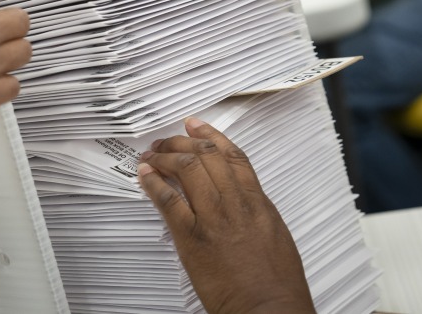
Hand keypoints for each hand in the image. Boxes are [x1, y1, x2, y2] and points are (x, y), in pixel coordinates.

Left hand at [139, 118, 315, 313]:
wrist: (268, 309)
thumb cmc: (276, 282)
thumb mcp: (274, 234)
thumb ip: (255, 210)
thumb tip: (240, 197)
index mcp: (257, 202)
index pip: (232, 156)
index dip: (211, 135)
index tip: (196, 125)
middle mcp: (236, 203)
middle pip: (206, 155)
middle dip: (181, 142)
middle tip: (167, 140)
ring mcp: (213, 218)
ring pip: (187, 169)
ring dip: (164, 157)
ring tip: (152, 155)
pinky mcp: (193, 238)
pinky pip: (169, 201)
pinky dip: (154, 184)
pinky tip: (145, 176)